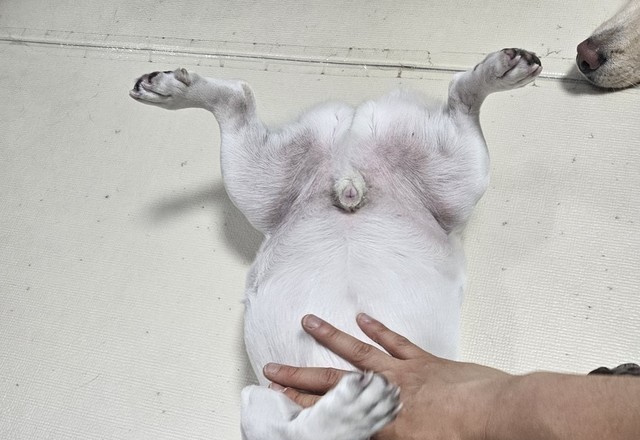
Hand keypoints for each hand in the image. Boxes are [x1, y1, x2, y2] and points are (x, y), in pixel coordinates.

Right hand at [263, 313, 510, 439]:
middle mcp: (386, 395)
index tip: (280, 398)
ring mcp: (403, 373)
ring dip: (331, 338)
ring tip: (309, 321)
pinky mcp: (424, 361)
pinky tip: (361, 318)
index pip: (332, 415)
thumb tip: (364, 430)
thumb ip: (386, 436)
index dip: (303, 406)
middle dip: (300, 378)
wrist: (500, 414)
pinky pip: (396, 342)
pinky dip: (378, 329)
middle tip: (274, 368)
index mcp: (384, 424)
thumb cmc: (468, 439)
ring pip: (359, 353)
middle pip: (334, 384)